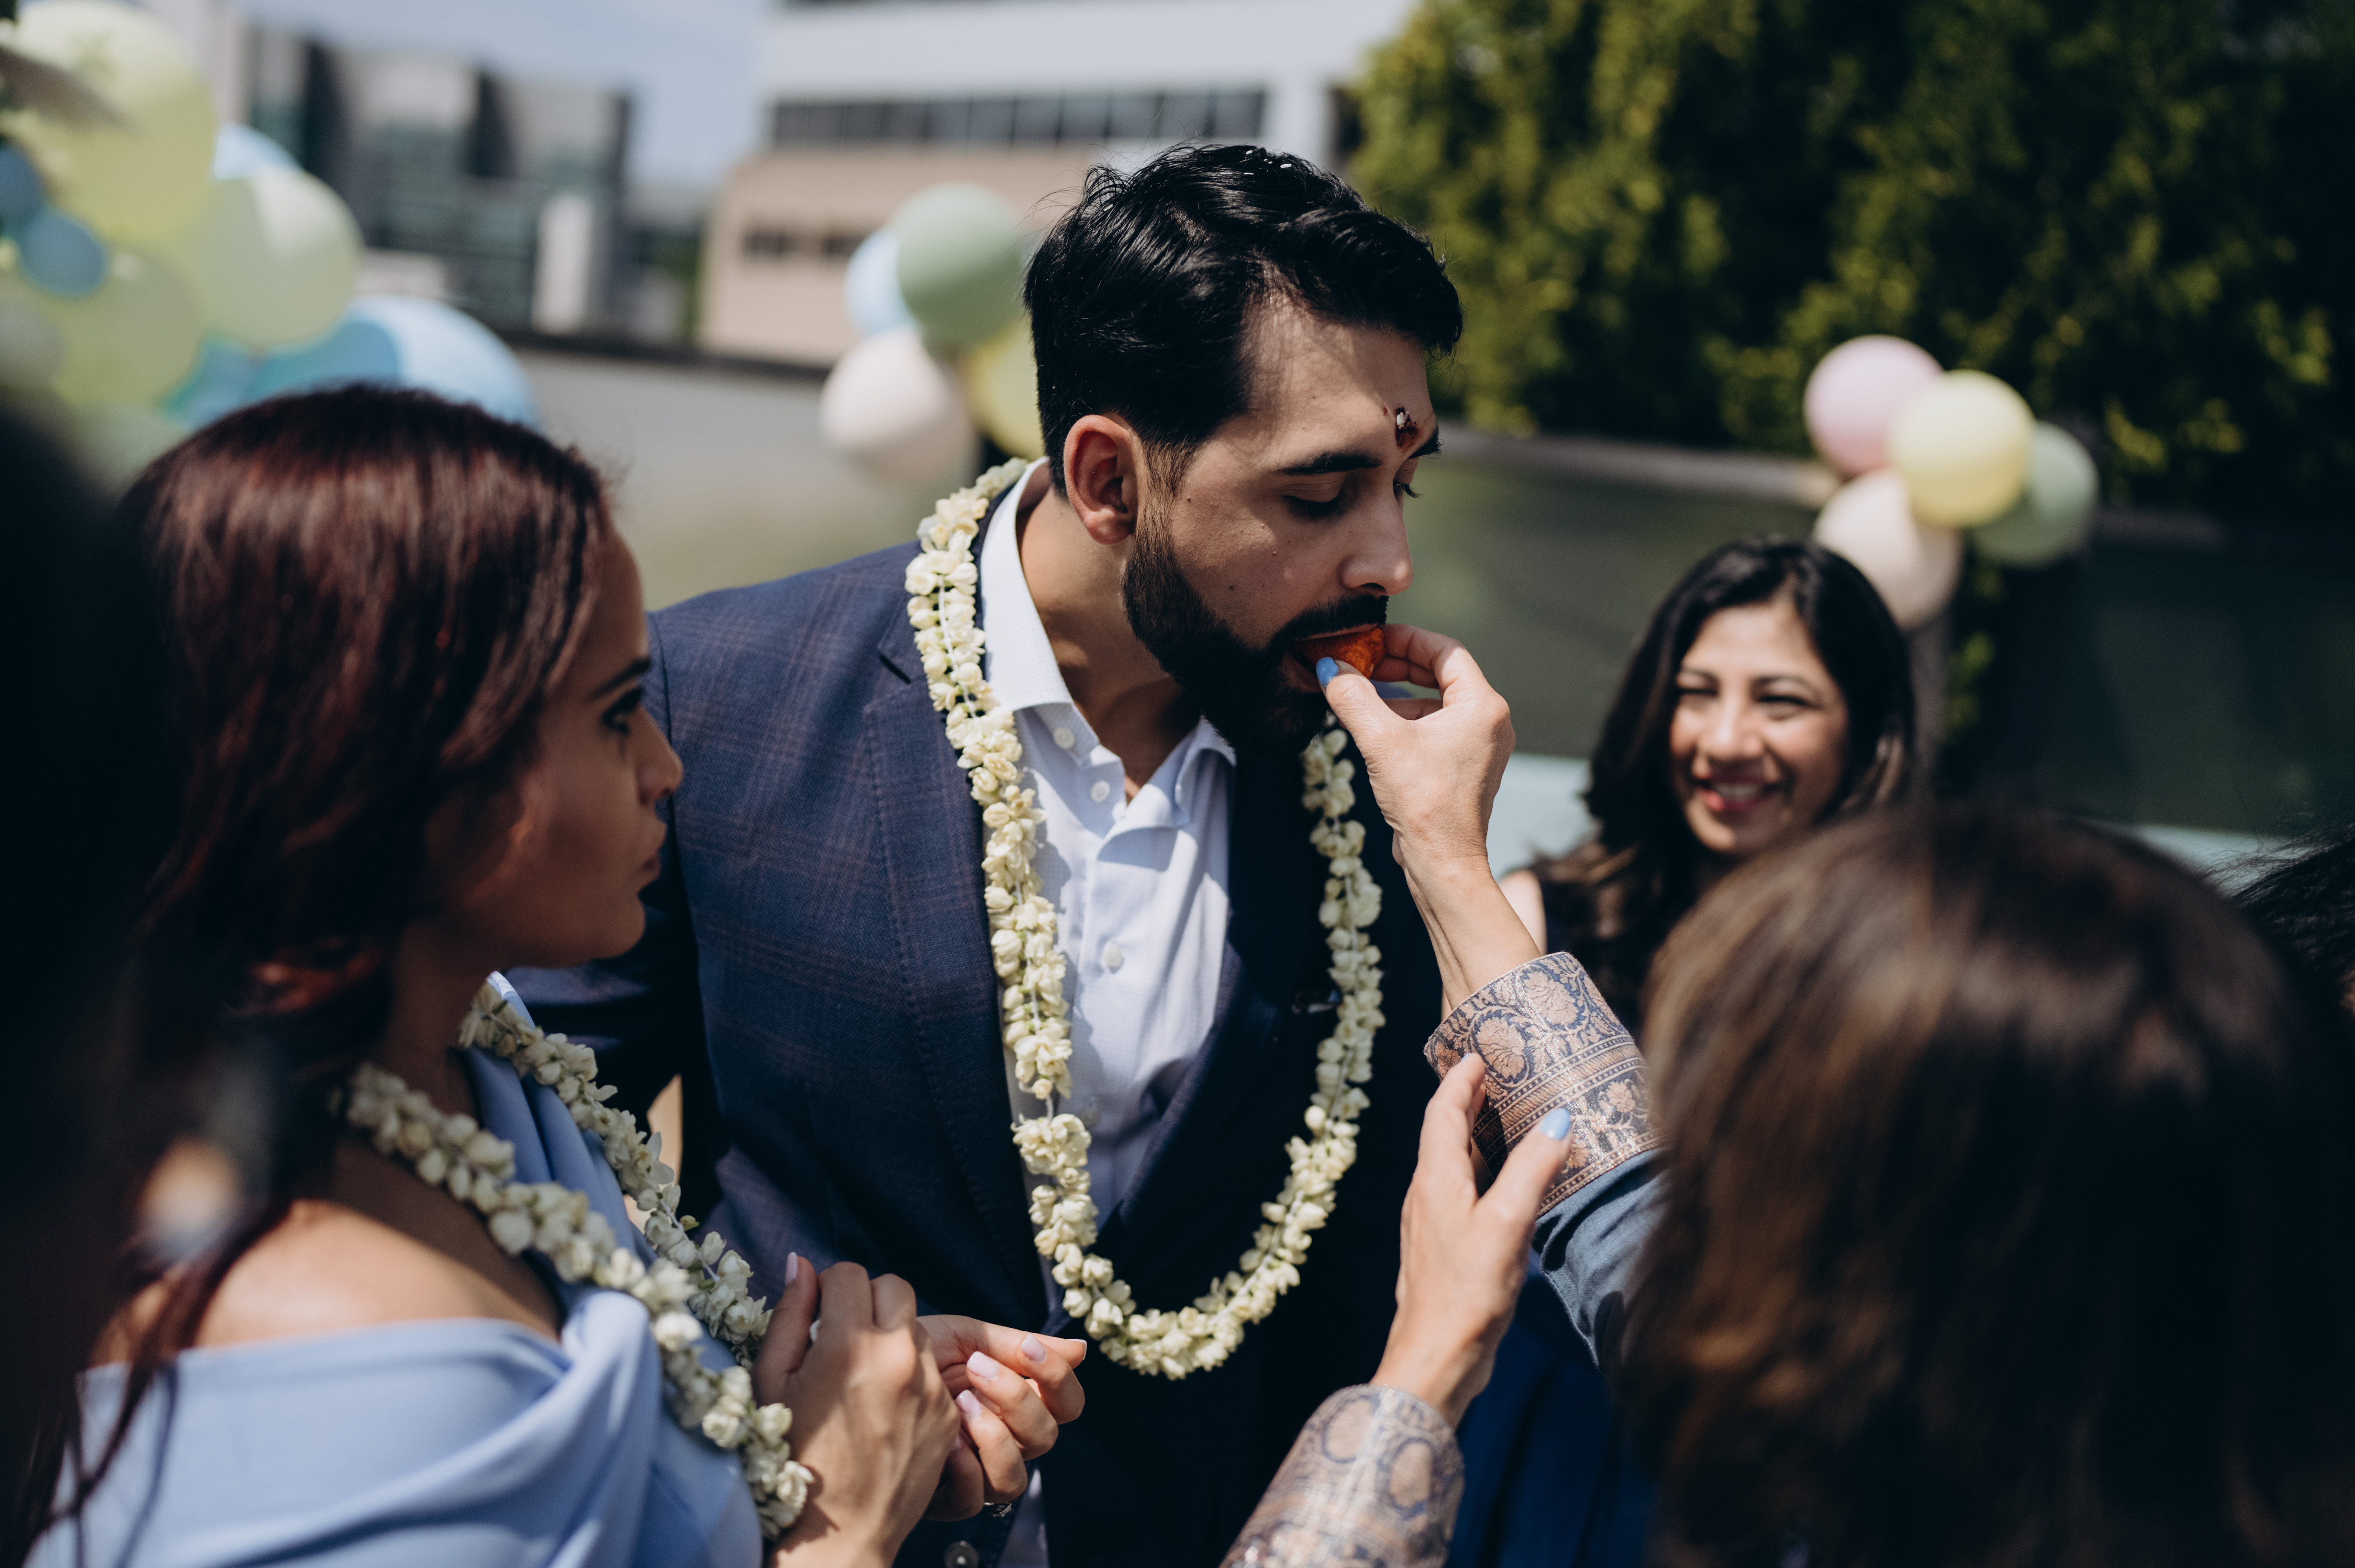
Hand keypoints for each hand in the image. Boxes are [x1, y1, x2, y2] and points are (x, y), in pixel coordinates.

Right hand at [757, 1259, 958, 1564]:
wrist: (839, 1531)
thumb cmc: (793, 1457)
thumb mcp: (773, 1382)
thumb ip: (790, 1315)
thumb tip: (800, 1263)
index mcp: (849, 1345)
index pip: (849, 1272)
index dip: (830, 1287)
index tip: (821, 1312)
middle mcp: (898, 1356)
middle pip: (894, 1286)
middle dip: (868, 1300)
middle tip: (846, 1336)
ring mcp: (929, 1385)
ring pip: (917, 1326)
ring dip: (892, 1337)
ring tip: (865, 1378)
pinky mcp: (948, 1412)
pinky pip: (933, 1369)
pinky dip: (912, 1375)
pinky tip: (885, 1407)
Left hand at [919, 1317, 1087, 1516]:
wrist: (864, 1376)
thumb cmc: (917, 1356)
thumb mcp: (965, 1339)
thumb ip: (1017, 1345)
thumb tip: (1082, 1350)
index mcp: (1017, 1402)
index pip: (1067, 1404)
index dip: (1058, 1377)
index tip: (1029, 1347)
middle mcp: (1007, 1442)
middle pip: (1046, 1437)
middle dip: (1016, 1398)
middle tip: (976, 1368)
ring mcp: (980, 1473)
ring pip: (1016, 1478)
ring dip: (992, 1436)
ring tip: (959, 1404)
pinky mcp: (948, 1498)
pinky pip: (973, 1500)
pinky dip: (963, 1469)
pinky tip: (945, 1441)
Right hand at [1316, 623, 1513, 876]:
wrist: (1443, 862)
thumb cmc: (1425, 803)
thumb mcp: (1382, 741)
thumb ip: (1354, 698)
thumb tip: (1331, 669)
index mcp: (1483, 706)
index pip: (1446, 652)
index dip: (1407, 639)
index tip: (1373, 639)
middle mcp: (1488, 723)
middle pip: (1441, 675)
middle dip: (1398, 665)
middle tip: (1363, 662)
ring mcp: (1478, 747)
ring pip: (1435, 704)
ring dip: (1397, 695)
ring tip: (1359, 694)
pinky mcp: (1462, 768)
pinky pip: (1433, 730)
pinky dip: (1404, 722)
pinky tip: (1372, 727)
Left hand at [1371, 1055, 1574, 1424]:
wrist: (1435, 1359)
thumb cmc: (1467, 1293)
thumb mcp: (1507, 1223)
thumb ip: (1531, 1169)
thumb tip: (1557, 1120)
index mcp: (1434, 1179)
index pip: (1442, 1112)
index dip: (1459, 1080)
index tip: (1477, 1053)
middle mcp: (1426, 1195)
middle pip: (1444, 1133)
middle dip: (1468, 1102)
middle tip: (1496, 1077)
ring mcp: (1432, 1224)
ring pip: (1452, 1164)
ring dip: (1475, 1137)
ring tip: (1506, 1119)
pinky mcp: (1444, 1250)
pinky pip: (1460, 1192)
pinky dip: (1481, 1172)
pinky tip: (1505, 1184)